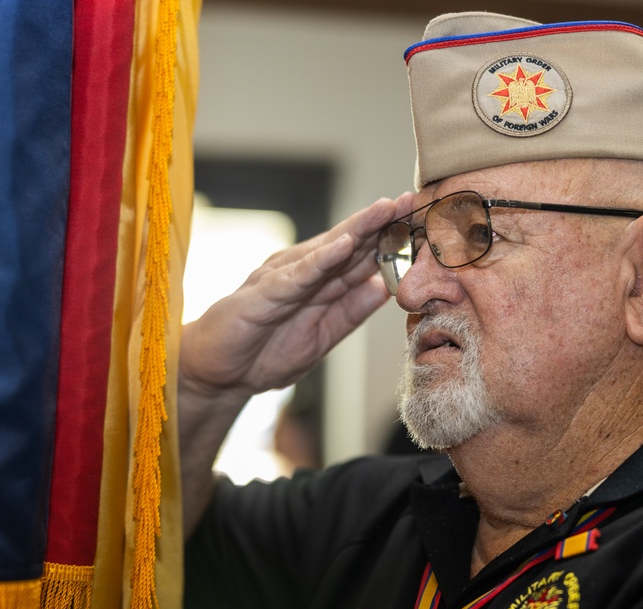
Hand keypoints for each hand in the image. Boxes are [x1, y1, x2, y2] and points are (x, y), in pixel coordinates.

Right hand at [180, 193, 414, 400]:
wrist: (218, 376)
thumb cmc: (264, 353)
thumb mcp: (322, 337)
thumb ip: (350, 313)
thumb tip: (384, 290)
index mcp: (319, 283)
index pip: (361, 256)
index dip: (391, 239)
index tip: (424, 224)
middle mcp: (302, 272)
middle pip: (349, 242)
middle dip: (382, 221)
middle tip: (414, 199)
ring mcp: (281, 280)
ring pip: (327, 249)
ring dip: (358, 228)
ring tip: (387, 209)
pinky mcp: (262, 295)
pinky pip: (296, 276)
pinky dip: (320, 260)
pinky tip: (343, 245)